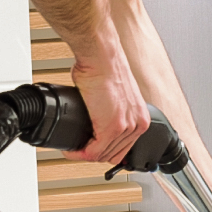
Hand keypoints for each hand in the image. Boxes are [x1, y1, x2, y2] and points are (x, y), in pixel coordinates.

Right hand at [63, 45, 150, 165]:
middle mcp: (137, 124)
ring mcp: (126, 127)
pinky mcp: (112, 128)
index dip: (104, 151)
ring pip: (103, 155)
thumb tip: (95, 118)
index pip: (123, 148)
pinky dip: (80, 154)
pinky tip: (71, 150)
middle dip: (92, 154)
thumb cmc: (103, 67)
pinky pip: (94, 152)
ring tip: (72, 150)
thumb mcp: (112, 95)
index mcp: (140, 117)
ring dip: (84, 155)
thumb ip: (108, 111)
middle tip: (77, 150)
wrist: (100, 56)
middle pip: (113, 154)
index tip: (89, 148)